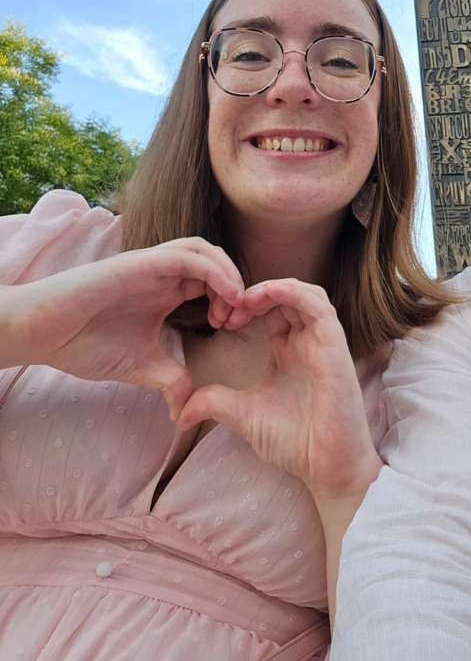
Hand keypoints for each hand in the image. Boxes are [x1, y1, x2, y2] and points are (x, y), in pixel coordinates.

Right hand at [3, 238, 246, 419]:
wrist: (42, 334)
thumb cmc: (84, 343)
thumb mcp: (141, 366)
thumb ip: (171, 379)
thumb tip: (189, 410)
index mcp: (165, 291)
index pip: (212, 281)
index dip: (231, 299)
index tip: (232, 329)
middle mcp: (161, 273)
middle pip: (214, 260)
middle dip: (236, 284)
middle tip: (238, 318)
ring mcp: (150, 265)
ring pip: (204, 250)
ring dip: (229, 272)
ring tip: (236, 304)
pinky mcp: (138, 264)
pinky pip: (186, 256)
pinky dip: (213, 271)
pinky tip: (225, 295)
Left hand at [175, 278, 382, 500]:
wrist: (326, 468)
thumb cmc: (296, 442)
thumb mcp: (243, 415)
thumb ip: (215, 402)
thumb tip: (179, 412)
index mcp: (289, 351)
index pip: (269, 310)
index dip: (242, 306)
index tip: (216, 319)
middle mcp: (308, 342)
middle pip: (285, 296)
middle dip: (251, 294)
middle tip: (224, 310)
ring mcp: (324, 343)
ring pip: (304, 293)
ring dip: (272, 289)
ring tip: (244, 300)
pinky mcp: (335, 347)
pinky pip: (318, 306)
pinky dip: (292, 293)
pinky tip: (265, 299)